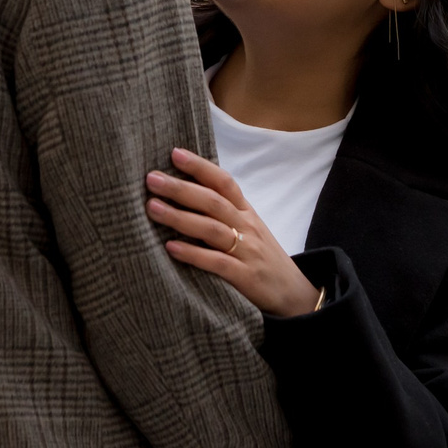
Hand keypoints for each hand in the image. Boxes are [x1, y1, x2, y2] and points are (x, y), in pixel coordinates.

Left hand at [146, 148, 320, 318]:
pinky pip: (217, 262)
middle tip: (152, 179)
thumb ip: (223, 213)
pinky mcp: (245, 277)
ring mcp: (247, 251)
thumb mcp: (249, 229)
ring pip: (211, 229)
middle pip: (212, 201)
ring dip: (180, 217)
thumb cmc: (262, 258)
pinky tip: (171, 247)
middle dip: (181, 188)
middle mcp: (247, 226)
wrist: (295, 294)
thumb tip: (185, 194)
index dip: (200, 166)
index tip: (174, 153)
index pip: (223, 182)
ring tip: (153, 208)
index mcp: (246, 212)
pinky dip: (193, 254)